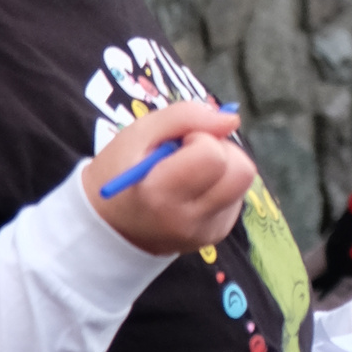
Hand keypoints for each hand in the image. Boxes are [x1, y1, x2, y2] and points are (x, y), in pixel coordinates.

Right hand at [83, 102, 254, 257]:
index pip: (213, 156)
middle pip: (242, 171)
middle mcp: (188, 221)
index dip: (200, 137)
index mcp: (161, 195)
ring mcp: (205, 233)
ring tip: (188, 172)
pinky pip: (236, 197)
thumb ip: (184, 115)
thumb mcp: (139, 133)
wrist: (108, 225)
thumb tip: (232, 119)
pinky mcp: (215, 236)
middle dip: (221, 151)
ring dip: (223, 167)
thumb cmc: (120, 172)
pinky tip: (193, 189)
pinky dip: (220, 185)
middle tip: (189, 153)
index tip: (177, 143)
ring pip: (243, 183)